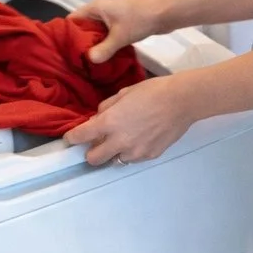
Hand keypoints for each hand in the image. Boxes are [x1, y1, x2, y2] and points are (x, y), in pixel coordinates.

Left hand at [64, 75, 196, 165]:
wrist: (182, 101)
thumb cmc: (152, 91)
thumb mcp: (123, 93)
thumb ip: (106, 108)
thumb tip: (98, 119)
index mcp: (109, 123)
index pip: (81, 136)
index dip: (72, 138)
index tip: (70, 138)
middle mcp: (119, 141)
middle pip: (93, 159)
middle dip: (91, 151)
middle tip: (97, 142)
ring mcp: (135, 152)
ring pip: (114, 161)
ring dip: (113, 152)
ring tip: (123, 139)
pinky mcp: (149, 156)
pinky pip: (132, 158)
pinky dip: (130, 151)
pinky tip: (139, 138)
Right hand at [68, 0, 168, 63]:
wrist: (164, 13)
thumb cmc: (139, 20)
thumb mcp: (120, 37)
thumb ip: (103, 50)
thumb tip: (89, 61)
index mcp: (95, 7)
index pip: (73, 20)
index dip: (66, 34)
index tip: (63, 52)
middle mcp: (100, 9)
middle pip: (83, 27)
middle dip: (80, 43)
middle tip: (74, 61)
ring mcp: (111, 15)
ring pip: (96, 31)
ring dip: (93, 44)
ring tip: (86, 63)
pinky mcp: (120, 22)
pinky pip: (106, 33)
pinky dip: (104, 43)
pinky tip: (103, 58)